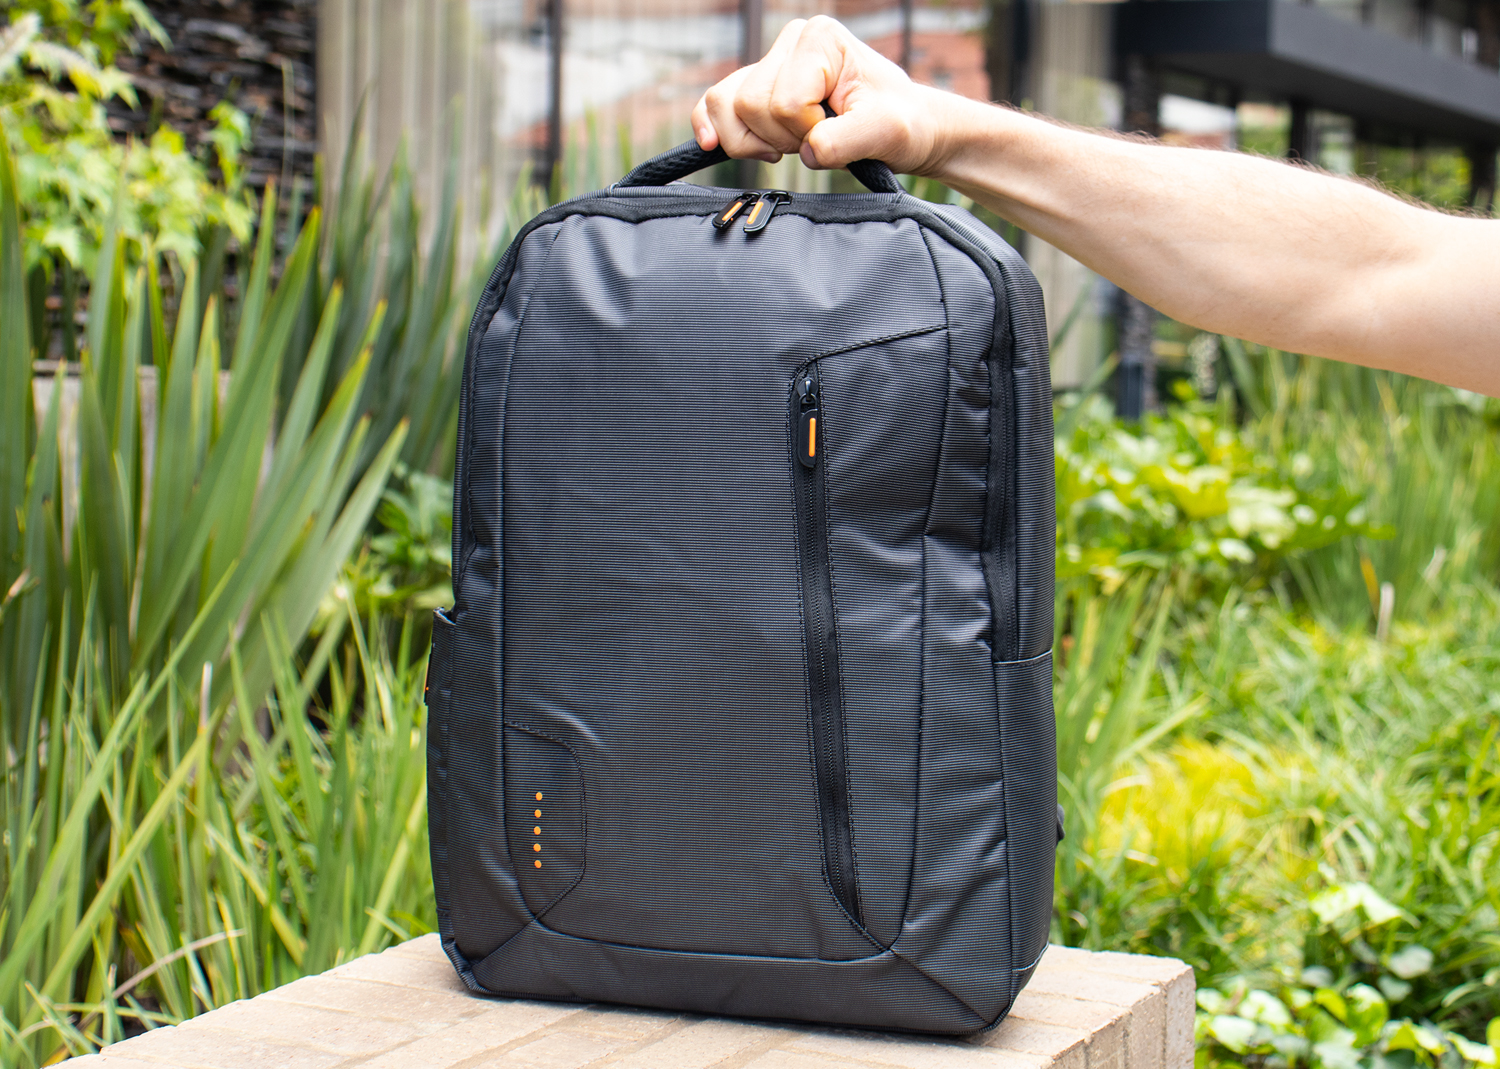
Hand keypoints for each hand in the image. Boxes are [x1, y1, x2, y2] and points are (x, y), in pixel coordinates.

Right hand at [691, 16, 954, 175]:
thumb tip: (808, 151)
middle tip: (819, 141)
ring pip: (726, 107)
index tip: (840, 131)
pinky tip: (714, 145)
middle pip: (749, 104)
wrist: (907, 127)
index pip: (785, 101)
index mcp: (821, 39)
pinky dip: (713, 127)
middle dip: (781, 138)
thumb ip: (846, 140)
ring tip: (793, 145)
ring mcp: (770, 63)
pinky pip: (713, 104)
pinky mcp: (757, 87)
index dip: (808, 132)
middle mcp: (791, 42)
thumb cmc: (902, 124)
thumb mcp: (887, 132)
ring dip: (756, 141)